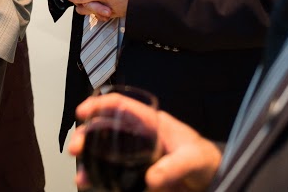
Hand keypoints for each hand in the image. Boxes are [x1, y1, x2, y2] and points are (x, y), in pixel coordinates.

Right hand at [69, 94, 219, 191]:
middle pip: (104, 128)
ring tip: (82, 175)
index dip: (99, 104)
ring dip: (89, 161)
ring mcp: (135, 155)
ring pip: (104, 152)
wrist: (211, 180)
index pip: (120, 105)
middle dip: (85, 135)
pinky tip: (92, 184)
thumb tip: (151, 178)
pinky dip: (100, 179)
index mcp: (150, 122)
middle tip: (77, 148)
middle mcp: (138, 136)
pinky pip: (113, 173)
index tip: (83, 112)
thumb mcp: (193, 157)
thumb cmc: (206, 160)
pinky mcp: (135, 173)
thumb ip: (175, 165)